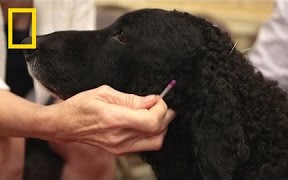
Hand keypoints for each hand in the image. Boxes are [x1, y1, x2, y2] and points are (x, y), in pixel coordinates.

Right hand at [44, 85, 174, 154]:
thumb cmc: (80, 106)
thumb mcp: (105, 93)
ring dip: (161, 126)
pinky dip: (152, 133)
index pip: (151, 121)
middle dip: (165, 115)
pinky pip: (146, 145)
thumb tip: (152, 100)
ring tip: (154, 112)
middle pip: (157, 132)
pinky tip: (145, 121)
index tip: (159, 99)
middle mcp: (118, 137)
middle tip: (160, 104)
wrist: (64, 125)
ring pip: (155, 141)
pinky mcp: (120, 151)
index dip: (161, 109)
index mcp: (114, 119)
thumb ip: (132, 99)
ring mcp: (120, 147)